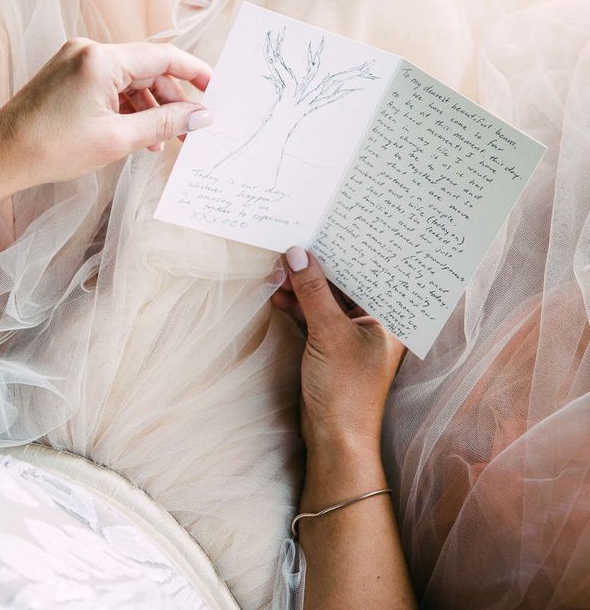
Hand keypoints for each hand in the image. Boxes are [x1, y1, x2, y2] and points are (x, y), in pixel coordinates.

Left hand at [0, 38, 212, 196]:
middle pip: (146, 68)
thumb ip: (165, 123)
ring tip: (163, 140)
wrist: (0, 158)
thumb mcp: (119, 138)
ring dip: (149, 107)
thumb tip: (202, 116)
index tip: (215, 89)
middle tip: (190, 129)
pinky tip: (138, 134)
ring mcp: (75, 61)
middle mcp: (88, 51)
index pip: (162, 57)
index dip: (193, 72)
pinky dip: (126, 108)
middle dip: (171, 99)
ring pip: (128, 80)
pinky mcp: (66, 76)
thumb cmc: (54, 148)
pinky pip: (108, 86)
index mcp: (102, 59)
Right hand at [271, 247, 405, 454]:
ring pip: (326, 299)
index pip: (369, 272)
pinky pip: (314, 316)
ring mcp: (351, 335)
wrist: (335, 439)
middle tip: (291, 250)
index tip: (322, 230)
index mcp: (390, 316)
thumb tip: (297, 253)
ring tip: (278, 273)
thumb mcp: (329, 332)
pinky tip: (279, 296)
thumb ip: (313, 291)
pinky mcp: (331, 346)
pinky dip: (297, 306)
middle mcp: (375, 322)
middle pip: (345, 284)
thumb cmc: (347, 389)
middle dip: (317, 268)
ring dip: (302, 287)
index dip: (346, 251)